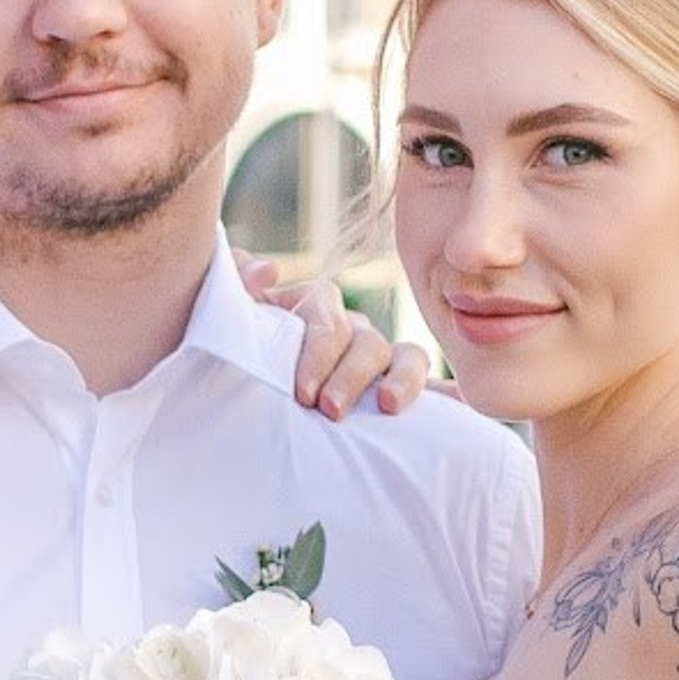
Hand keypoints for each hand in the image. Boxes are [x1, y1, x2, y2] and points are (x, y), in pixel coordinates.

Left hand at [231, 252, 430, 418]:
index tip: (302, 393)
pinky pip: (426, 388)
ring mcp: (373, 362)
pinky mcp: (390, 394)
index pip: (325, 312)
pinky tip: (456, 405)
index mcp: (310, 310)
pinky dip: (443, 394)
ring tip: (388, 408)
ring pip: (404, 356)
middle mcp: (348, 331)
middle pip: (366, 340)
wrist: (225, 406)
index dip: (317, 348)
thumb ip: (233, 288)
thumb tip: (268, 270)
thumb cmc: (224, 359)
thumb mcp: (222, 323)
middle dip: (350, 375)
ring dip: (402, 380)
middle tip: (329, 409)